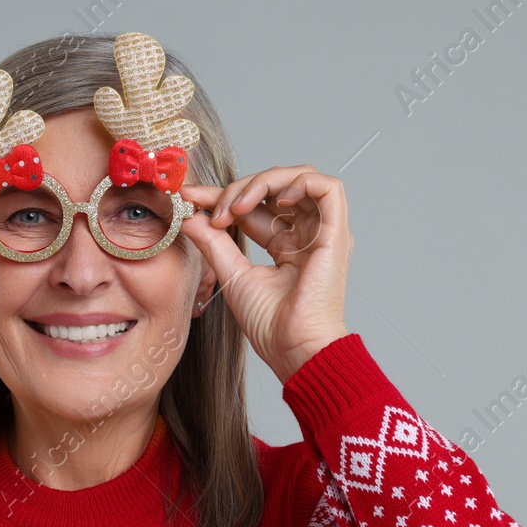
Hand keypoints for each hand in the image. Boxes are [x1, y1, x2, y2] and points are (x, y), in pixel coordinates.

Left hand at [179, 165, 351, 382]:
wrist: (292, 347)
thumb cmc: (270, 325)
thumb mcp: (232, 274)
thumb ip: (213, 243)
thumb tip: (190, 217)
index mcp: (285, 246)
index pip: (253, 207)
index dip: (221, 196)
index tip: (190, 198)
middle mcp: (305, 235)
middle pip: (273, 188)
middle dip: (237, 189)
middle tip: (213, 212)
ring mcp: (322, 232)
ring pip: (299, 178)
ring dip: (262, 183)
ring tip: (236, 208)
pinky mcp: (336, 233)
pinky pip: (328, 187)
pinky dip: (298, 183)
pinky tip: (274, 201)